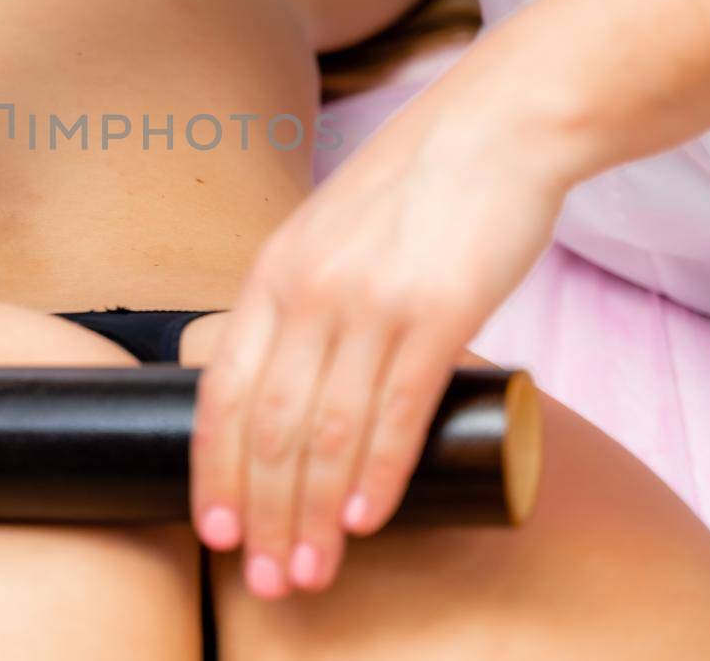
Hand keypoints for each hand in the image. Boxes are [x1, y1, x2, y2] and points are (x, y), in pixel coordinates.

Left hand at [190, 62, 578, 597]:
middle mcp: (308, 289)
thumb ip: (301, 305)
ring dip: (316, 513)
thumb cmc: (415, 193)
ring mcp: (371, 300)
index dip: (214, 470)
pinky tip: (367, 519)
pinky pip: (397, 409)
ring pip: (327, 431)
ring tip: (312, 569)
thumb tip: (289, 391)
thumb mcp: (327, 239)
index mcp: (272, 274)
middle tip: (268, 578)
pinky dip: (378, 474)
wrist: (495, 131)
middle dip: (263, 513)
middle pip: (270, 426)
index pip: (223, 392)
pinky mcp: (440, 309)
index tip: (214, 531)